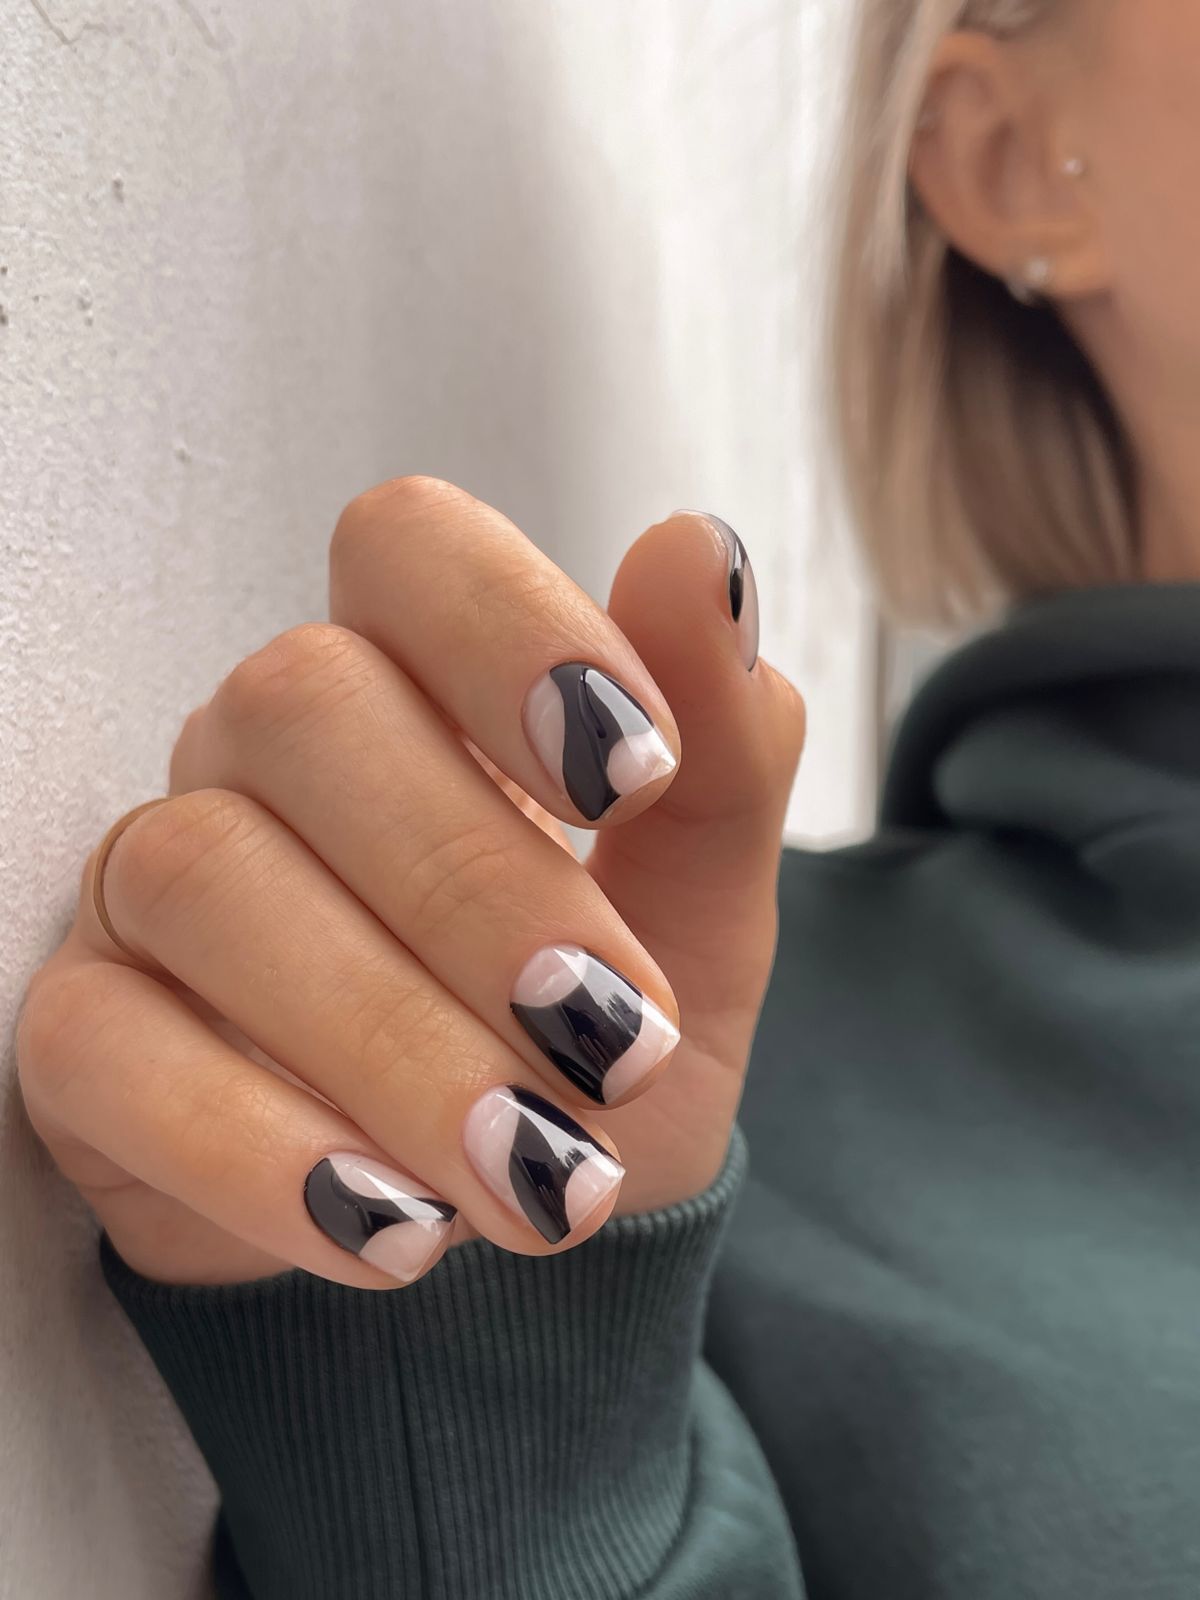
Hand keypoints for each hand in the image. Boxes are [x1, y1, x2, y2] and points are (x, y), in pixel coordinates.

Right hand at [16, 480, 805, 1288]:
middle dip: (477, 886)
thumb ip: (724, 747)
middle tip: (614, 1044)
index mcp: (420, 681)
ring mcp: (158, 879)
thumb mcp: (701, 913)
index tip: (638, 776)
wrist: (510, 1221)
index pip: (406, 544)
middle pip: (306, 707)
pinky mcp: (87, 1030)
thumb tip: (702, 556)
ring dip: (390, 1039)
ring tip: (536, 1175)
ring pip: (208, 877)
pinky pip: (111, 1048)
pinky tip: (394, 1232)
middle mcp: (268, 752)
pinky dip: (259, 1149)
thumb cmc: (596, 1037)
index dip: (510, 625)